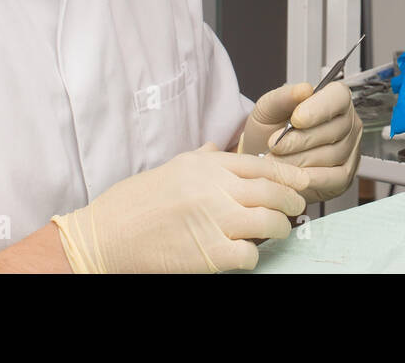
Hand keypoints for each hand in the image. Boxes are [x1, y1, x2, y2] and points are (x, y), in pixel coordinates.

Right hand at [51, 143, 308, 272]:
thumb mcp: (171, 168)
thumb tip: (219, 148)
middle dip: (293, 201)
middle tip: (297, 207)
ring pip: (269, 222)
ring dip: (280, 228)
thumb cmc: (132, 204)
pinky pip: (249, 253)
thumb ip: (201, 158)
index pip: (262, 165)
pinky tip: (247, 254)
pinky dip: (254, 255)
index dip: (288, 174)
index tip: (302, 181)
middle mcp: (214, 190)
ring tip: (279, 232)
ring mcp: (213, 222)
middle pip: (273, 192)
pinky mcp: (208, 255)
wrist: (102, 238)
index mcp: (206, 166)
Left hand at [238, 82, 362, 202]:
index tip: (296, 119)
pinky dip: (312, 179)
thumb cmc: (269, 130)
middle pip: (334, 129)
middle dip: (301, 139)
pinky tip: (293, 176)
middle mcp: (348, 122)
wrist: (262, 156)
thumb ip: (283, 97)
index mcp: (334, 98)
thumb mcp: (268, 108)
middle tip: (275, 145)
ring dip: (301, 160)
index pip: (338, 97)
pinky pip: (335, 178)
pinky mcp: (345, 175)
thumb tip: (303, 89)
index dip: (319, 109)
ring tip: (277, 161)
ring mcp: (349, 150)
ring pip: (333, 155)